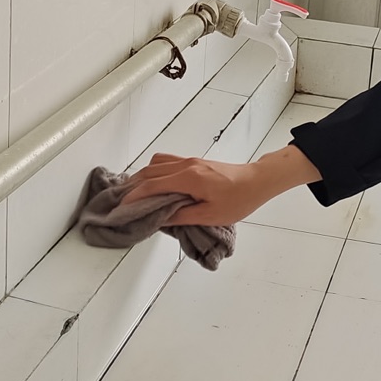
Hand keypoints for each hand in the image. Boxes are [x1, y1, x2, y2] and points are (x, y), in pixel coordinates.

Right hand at [122, 145, 321, 226]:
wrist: (258, 181)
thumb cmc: (239, 199)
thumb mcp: (210, 215)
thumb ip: (181, 216)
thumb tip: (159, 219)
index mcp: (188, 178)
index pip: (152, 185)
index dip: (134, 196)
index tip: (122, 207)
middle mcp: (186, 165)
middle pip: (149, 171)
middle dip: (132, 185)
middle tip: (122, 201)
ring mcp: (190, 161)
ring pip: (157, 163)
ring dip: (142, 176)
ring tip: (135, 193)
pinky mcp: (195, 162)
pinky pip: (167, 162)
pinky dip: (154, 172)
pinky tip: (155, 185)